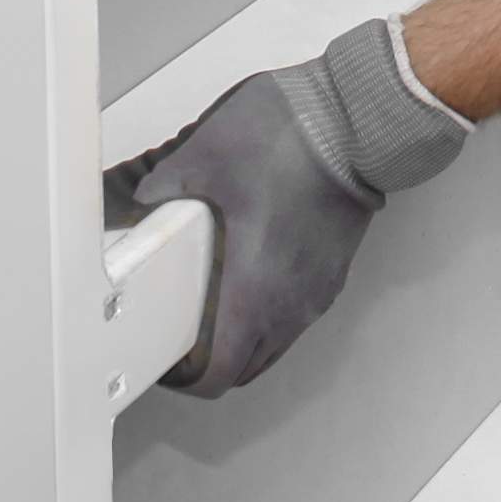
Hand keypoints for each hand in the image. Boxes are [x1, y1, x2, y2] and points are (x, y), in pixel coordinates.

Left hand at [104, 73, 375, 397]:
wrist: (355, 120)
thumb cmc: (295, 140)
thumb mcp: (204, 157)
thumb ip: (163, 188)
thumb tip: (145, 203)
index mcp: (256, 288)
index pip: (222, 373)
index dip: (189, 381)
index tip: (170, 366)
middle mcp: (292, 302)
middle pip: (248, 368)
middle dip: (212, 365)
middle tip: (184, 341)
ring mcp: (317, 290)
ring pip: (275, 345)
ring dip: (243, 342)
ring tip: (212, 312)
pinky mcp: (333, 272)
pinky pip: (296, 316)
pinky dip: (269, 317)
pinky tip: (249, 280)